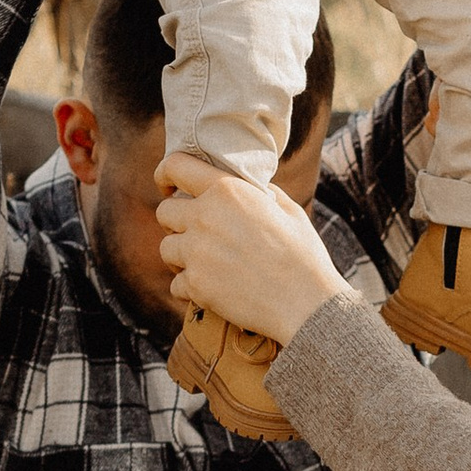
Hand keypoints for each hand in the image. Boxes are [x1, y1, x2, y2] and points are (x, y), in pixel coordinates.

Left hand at [154, 155, 348, 345]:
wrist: (307, 303)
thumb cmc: (302, 255)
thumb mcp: (287, 209)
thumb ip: (259, 191)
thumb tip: (245, 185)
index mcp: (227, 190)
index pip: (174, 167)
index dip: (165, 175)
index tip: (168, 186)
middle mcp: (205, 217)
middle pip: (164, 212)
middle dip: (176, 222)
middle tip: (196, 233)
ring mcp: (196, 253)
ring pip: (166, 249)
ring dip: (181, 256)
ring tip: (204, 263)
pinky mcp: (195, 286)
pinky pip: (175, 284)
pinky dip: (189, 288)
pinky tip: (210, 288)